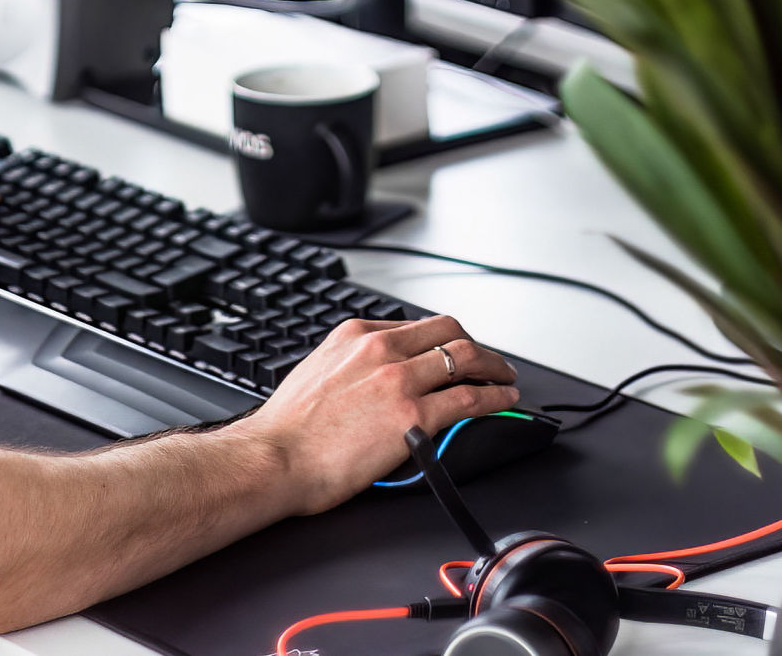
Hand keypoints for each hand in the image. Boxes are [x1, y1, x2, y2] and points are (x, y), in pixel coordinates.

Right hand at [242, 315, 517, 516]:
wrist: (275, 457)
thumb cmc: (288, 429)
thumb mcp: (318, 373)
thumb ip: (351, 367)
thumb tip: (371, 380)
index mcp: (354, 335)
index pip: (415, 325)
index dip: (443, 337)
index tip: (452, 349)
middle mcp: (380, 348)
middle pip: (448, 331)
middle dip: (475, 346)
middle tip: (489, 362)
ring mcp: (399, 379)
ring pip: (465, 357)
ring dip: (493, 367)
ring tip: (505, 379)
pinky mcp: (414, 414)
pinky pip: (469, 398)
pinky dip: (494, 397)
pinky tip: (503, 401)